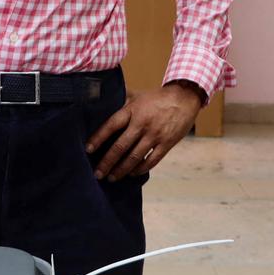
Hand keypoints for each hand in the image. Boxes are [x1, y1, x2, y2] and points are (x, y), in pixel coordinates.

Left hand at [86, 82, 203, 181]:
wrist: (185, 97)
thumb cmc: (158, 97)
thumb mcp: (138, 96)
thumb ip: (122, 103)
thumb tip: (101, 104)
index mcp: (132, 111)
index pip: (111, 125)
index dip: (98, 138)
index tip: (88, 150)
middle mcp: (142, 124)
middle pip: (120, 146)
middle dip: (107, 162)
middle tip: (98, 173)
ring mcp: (155, 135)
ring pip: (134, 157)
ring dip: (122, 170)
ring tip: (112, 178)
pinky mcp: (166, 143)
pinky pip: (151, 160)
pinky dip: (140, 169)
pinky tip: (132, 174)